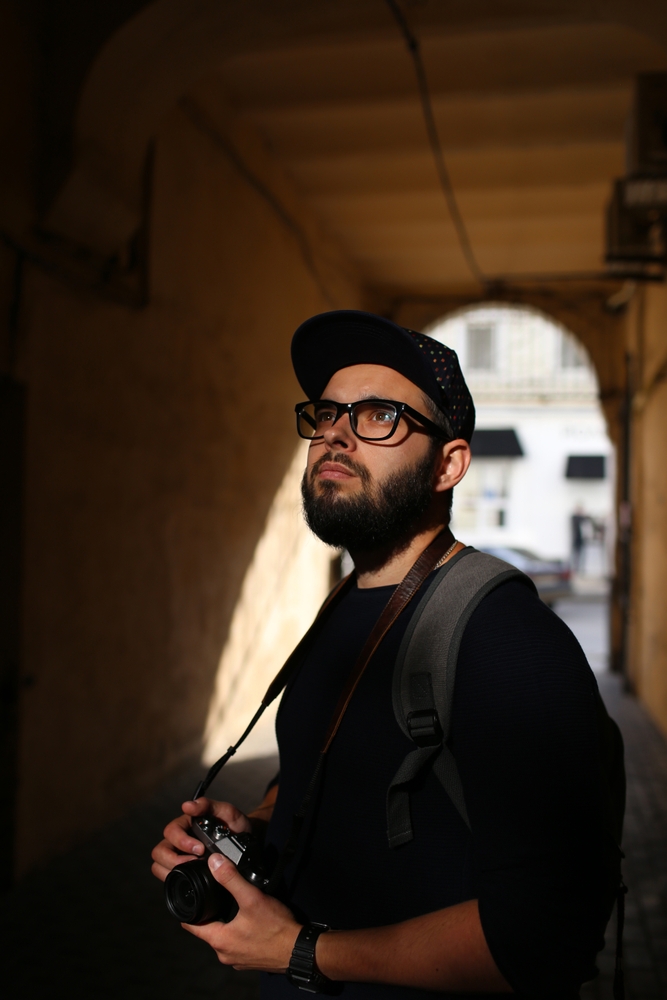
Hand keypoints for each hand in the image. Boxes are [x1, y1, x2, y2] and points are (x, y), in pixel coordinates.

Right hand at [151, 797, 251, 881]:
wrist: (246, 842)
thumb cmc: (234, 825)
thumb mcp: (226, 811)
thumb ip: (208, 805)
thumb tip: (187, 806)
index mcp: (184, 824)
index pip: (170, 832)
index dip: (182, 841)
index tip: (200, 848)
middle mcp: (178, 840)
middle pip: (160, 851)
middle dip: (175, 859)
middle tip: (196, 861)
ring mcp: (179, 856)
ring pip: (159, 864)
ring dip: (172, 869)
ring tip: (194, 871)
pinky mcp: (182, 870)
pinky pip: (168, 877)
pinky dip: (175, 879)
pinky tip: (191, 878)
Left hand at [182, 854, 301, 971]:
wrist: (298, 950)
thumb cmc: (276, 928)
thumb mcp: (252, 898)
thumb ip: (231, 879)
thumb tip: (214, 862)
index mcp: (219, 941)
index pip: (191, 926)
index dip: (188, 911)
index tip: (190, 898)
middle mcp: (224, 954)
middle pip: (208, 930)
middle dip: (211, 914)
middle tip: (214, 897)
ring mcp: (237, 959)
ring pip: (224, 937)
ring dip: (226, 923)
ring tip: (233, 906)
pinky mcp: (250, 960)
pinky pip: (237, 944)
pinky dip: (239, 932)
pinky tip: (250, 922)